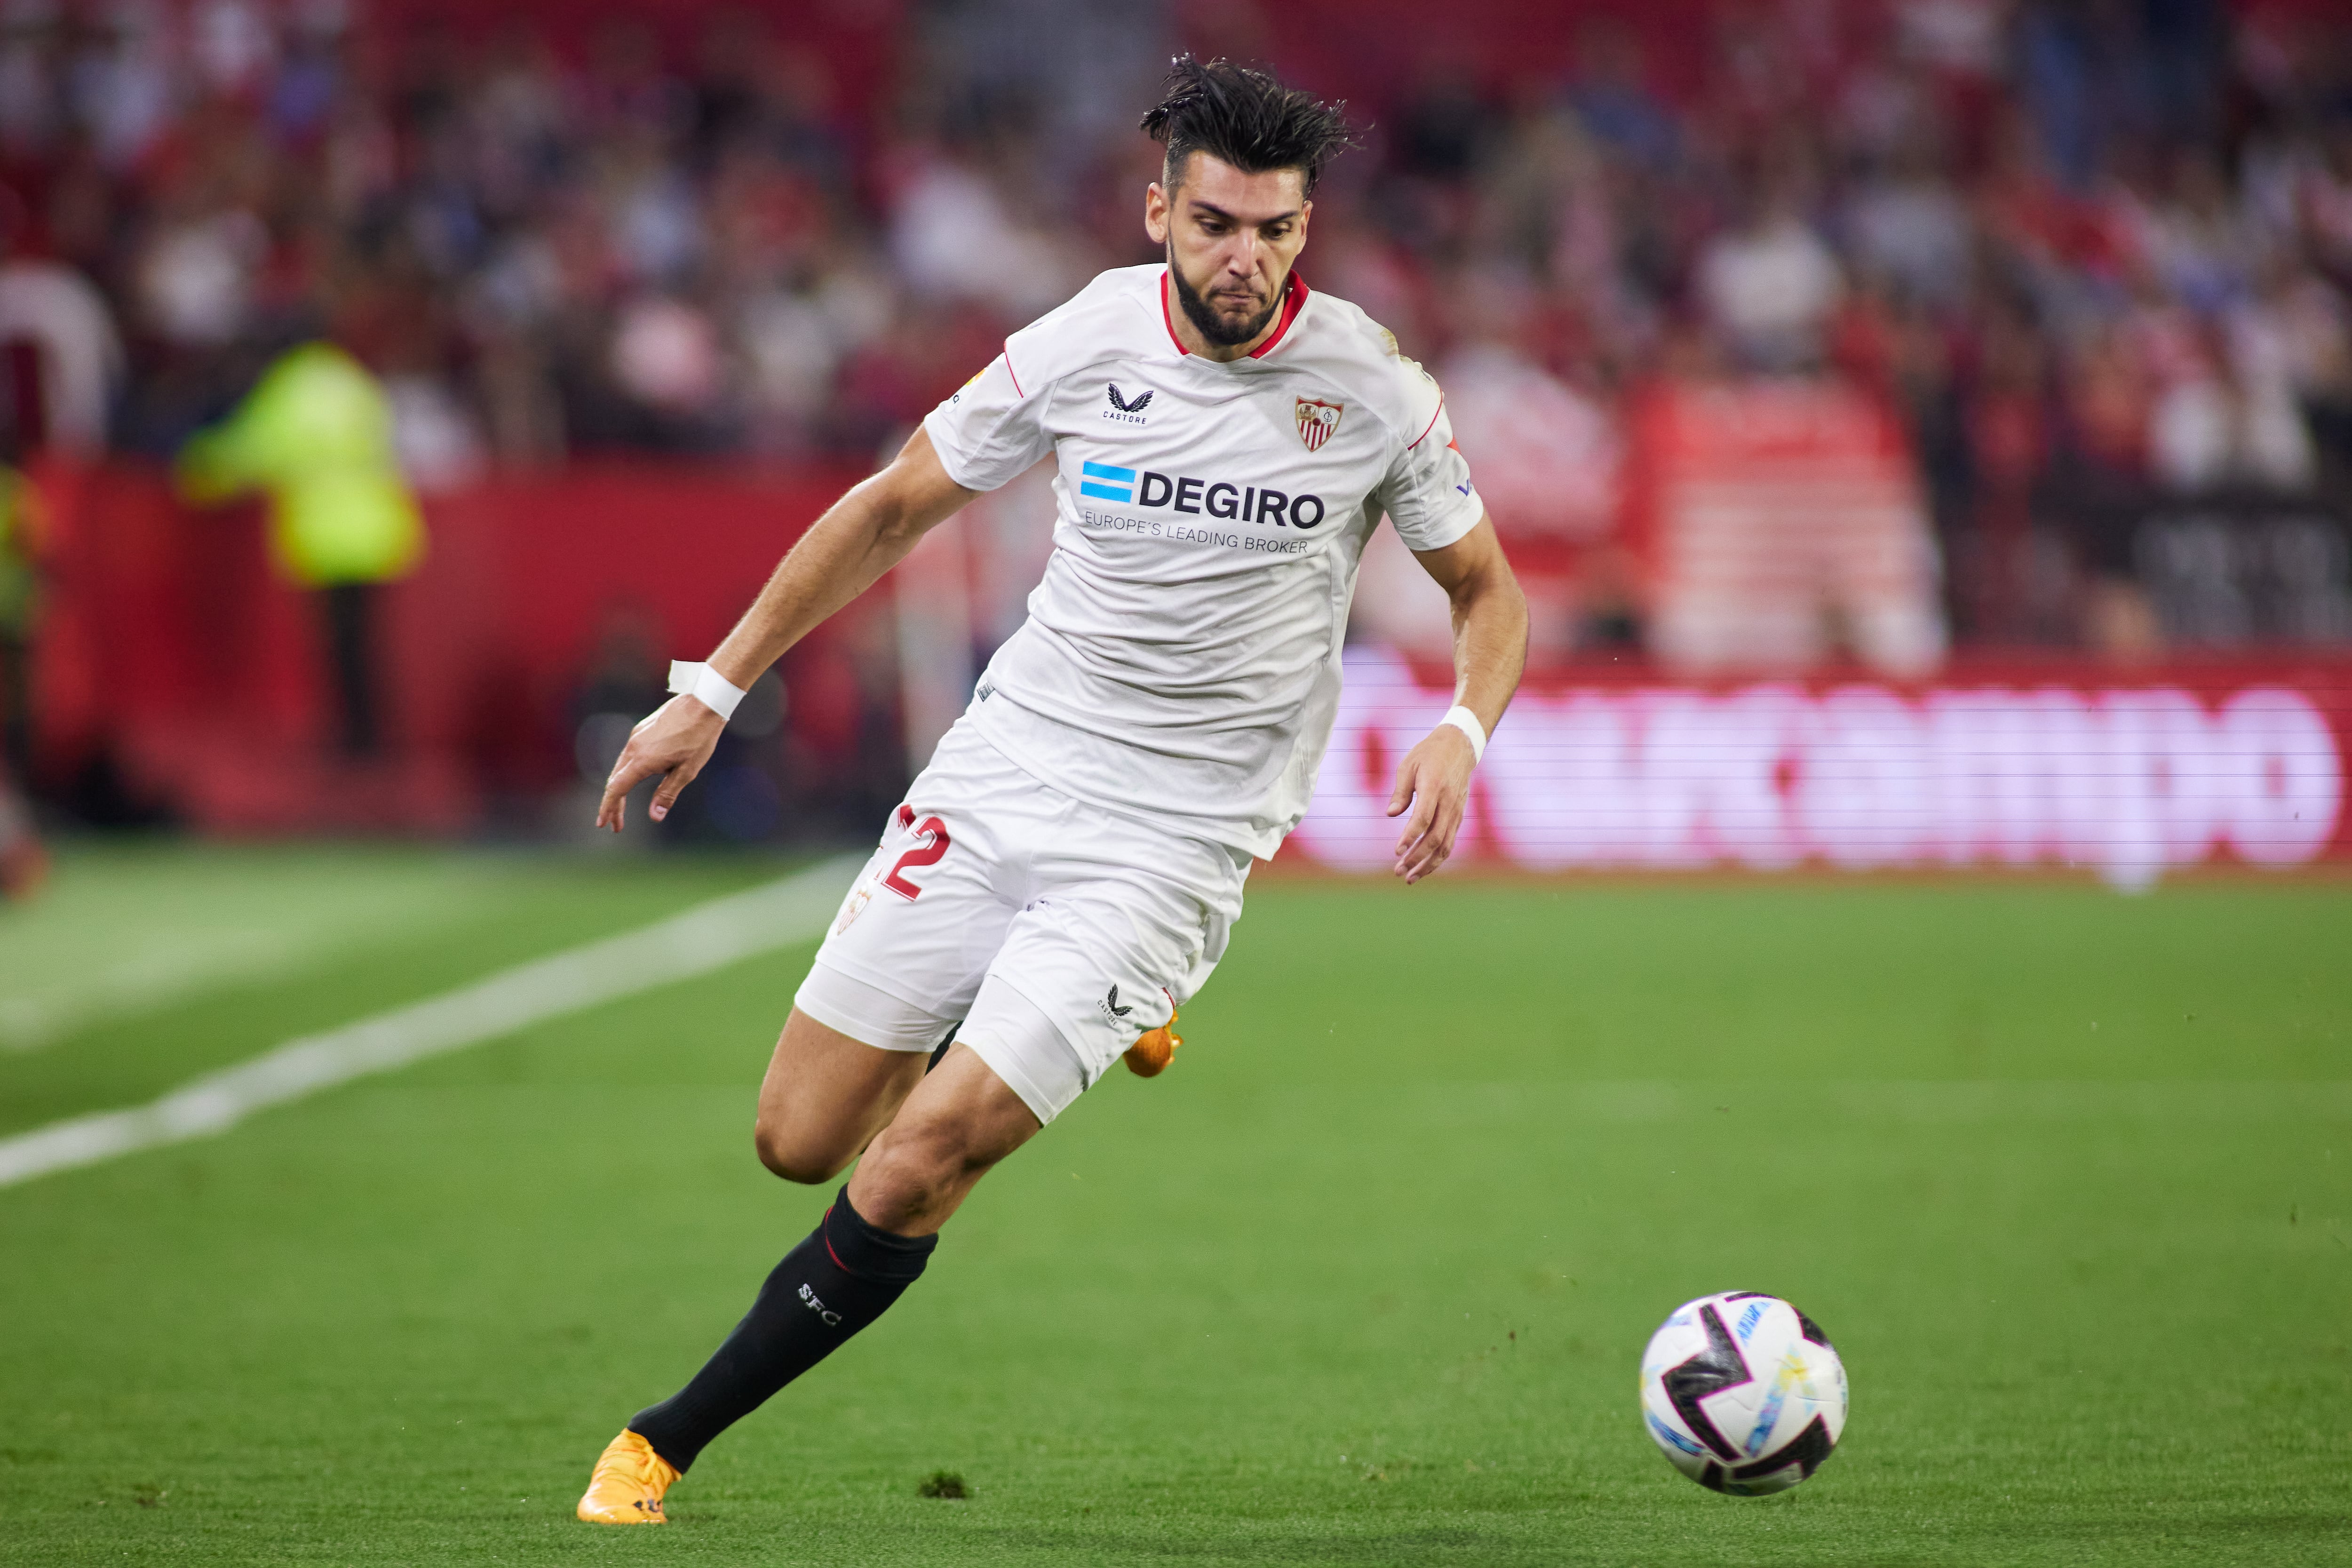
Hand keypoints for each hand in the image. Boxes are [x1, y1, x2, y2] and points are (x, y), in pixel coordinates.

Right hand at [596, 696, 725, 830]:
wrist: (703, 703)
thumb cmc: (699, 737)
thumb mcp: (687, 770)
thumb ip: (668, 793)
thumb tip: (655, 816)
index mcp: (643, 760)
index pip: (617, 789)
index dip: (609, 808)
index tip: (603, 823)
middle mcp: (634, 747)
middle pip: (616, 780)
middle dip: (613, 804)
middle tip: (615, 825)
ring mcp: (636, 737)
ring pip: (620, 767)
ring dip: (619, 788)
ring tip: (621, 807)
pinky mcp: (641, 730)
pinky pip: (628, 755)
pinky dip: (626, 772)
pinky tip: (634, 779)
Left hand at [1385, 724, 1476, 883]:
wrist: (1460, 747)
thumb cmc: (1429, 754)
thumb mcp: (1408, 766)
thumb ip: (1400, 792)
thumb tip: (1390, 815)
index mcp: (1434, 787)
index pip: (1423, 818)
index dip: (1410, 837)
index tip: (1397, 852)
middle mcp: (1449, 802)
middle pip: (1435, 838)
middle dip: (1416, 858)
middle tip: (1398, 871)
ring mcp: (1457, 811)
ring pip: (1446, 845)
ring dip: (1428, 864)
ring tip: (1409, 878)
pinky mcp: (1459, 816)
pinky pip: (1450, 841)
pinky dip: (1438, 858)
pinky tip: (1423, 867)